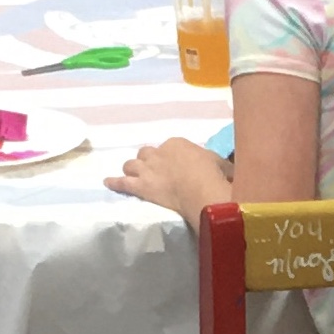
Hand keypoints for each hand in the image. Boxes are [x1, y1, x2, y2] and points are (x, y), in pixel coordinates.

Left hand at [107, 135, 233, 223]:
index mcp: (177, 144)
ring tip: (132, 174)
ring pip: (131, 165)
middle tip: (154, 170)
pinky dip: (114, 183)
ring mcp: (148, 169)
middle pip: (146, 153)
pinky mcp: (141, 187)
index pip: (169, 147)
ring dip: (132, 169)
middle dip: (149, 161)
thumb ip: (216, 163)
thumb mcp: (220, 163)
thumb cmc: (214, 175)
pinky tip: (107, 183)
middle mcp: (159, 153)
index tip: (176, 166)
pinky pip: (122, 183)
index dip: (170, 158)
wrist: (202, 189)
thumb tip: (226, 168)